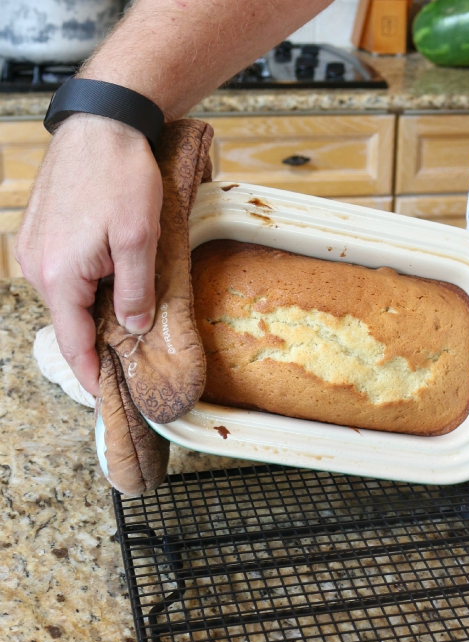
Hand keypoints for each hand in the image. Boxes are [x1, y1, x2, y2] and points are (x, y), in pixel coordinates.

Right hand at [15, 113, 161, 395]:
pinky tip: (110, 291)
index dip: (92, 374)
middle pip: (68, 323)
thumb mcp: (140, 240)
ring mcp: (34, 249)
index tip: (107, 396)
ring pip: (67, 300)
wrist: (103, 123)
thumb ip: (135, 292)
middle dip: (95, 345)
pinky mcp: (40, 234)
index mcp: (59, 275)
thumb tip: (131, 329)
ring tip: (124, 328)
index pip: (74, 342)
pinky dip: (85, 291)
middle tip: (126, 365)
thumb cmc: (121, 176)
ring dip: (93, 315)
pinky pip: (63, 277)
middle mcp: (37, 266)